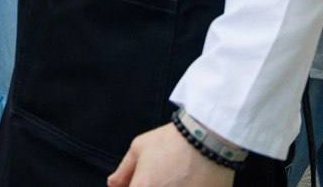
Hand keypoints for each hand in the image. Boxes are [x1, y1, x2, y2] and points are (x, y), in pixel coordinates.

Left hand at [108, 123, 234, 186]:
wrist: (209, 139)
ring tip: (174, 176)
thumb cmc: (173, 141)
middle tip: (158, 177)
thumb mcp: (139, 148)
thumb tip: (113, 185)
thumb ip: (123, 171)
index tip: (138, 182)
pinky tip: (186, 180)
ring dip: (168, 186)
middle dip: (150, 185)